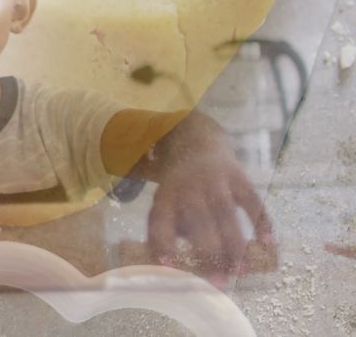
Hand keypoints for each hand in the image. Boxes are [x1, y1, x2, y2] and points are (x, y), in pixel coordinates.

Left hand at [146, 131, 274, 286]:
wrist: (198, 145)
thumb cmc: (180, 190)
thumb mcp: (165, 204)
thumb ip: (169, 233)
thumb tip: (177, 270)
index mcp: (166, 197)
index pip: (161, 222)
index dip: (163, 244)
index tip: (170, 268)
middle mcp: (188, 188)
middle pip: (198, 223)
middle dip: (209, 255)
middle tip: (218, 282)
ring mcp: (214, 181)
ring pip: (225, 215)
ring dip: (234, 245)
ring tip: (241, 272)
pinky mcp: (239, 177)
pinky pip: (252, 201)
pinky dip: (261, 222)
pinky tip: (267, 244)